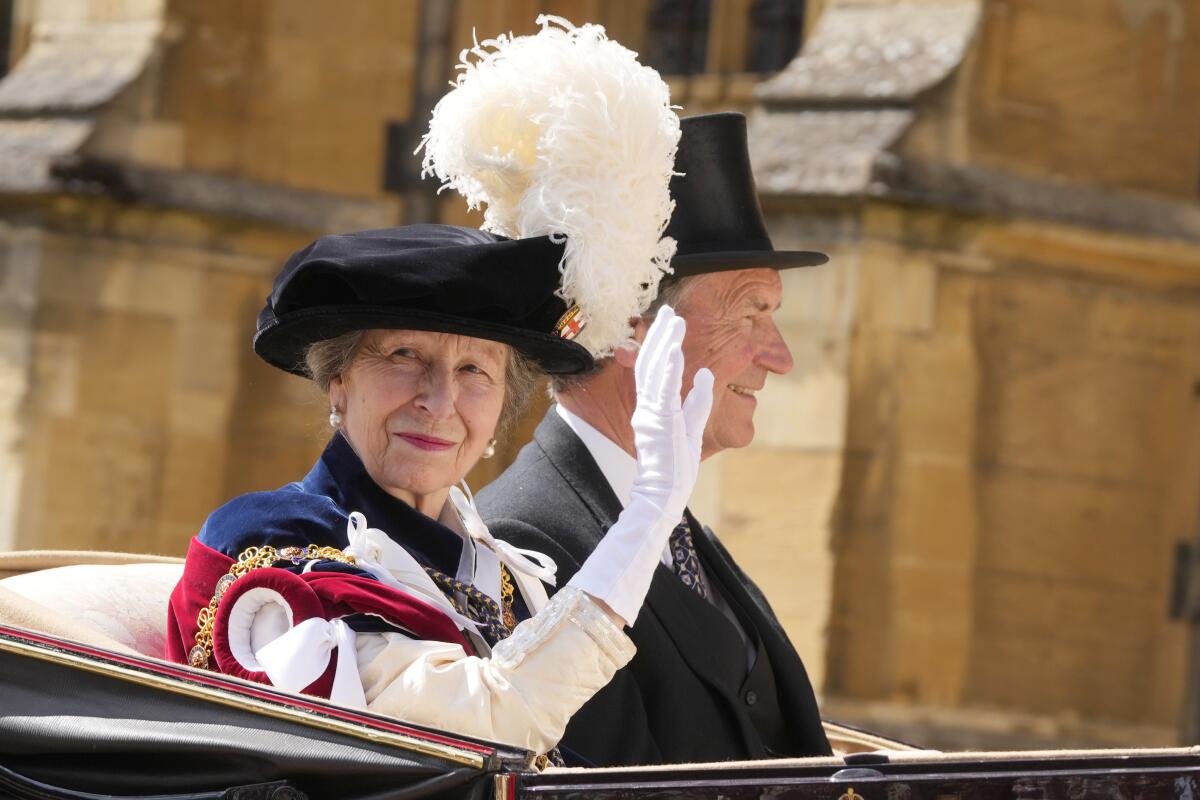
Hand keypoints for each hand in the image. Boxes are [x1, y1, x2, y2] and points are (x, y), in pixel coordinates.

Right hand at [629, 305, 713, 521]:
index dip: (660, 343)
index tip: (668, 323)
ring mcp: (651, 413)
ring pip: (654, 371)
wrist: (662, 496)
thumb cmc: (675, 468)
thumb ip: (697, 401)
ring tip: (673, 320)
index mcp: (653, 407)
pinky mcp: (659, 422)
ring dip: (664, 343)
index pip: (654, 368)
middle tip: (669, 311)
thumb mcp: (691, 427)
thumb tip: (706, 374)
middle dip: (660, 335)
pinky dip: (666, 368)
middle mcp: (647, 406)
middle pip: (651, 362)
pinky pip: (662, 390)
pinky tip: (673, 350)